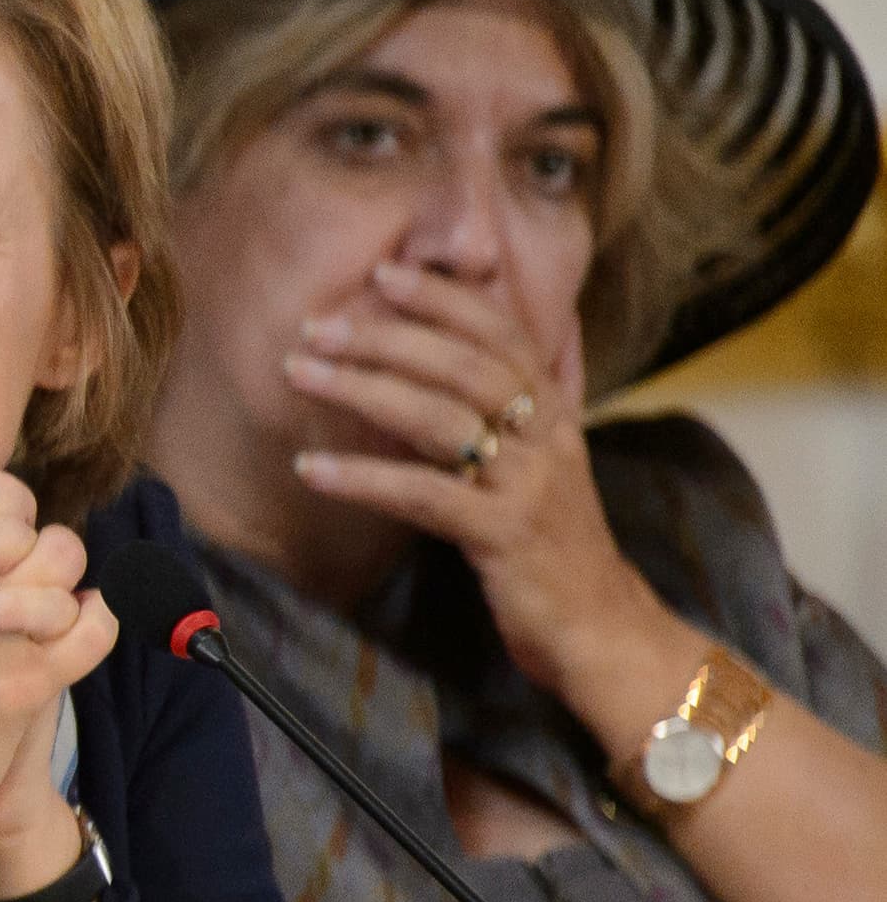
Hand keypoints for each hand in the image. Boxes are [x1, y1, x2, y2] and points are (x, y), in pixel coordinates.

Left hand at [281, 262, 678, 703]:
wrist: (602, 628)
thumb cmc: (552, 548)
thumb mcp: (534, 469)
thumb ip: (502, 417)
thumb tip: (446, 369)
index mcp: (553, 412)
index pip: (501, 333)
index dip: (445, 299)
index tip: (384, 273)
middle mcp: (545, 437)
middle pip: (461, 365)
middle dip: (385, 336)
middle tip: (316, 324)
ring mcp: (527, 485)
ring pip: (438, 419)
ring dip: (362, 390)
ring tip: (299, 374)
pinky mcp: (504, 536)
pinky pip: (422, 496)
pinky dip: (362, 479)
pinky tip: (310, 470)